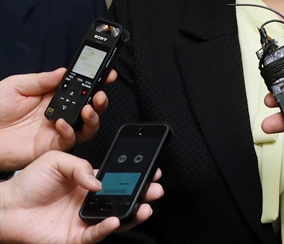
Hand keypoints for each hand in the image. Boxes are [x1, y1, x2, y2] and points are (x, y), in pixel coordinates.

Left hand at [0, 68, 115, 170]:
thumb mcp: (15, 86)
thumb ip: (41, 80)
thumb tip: (64, 72)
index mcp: (52, 96)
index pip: (81, 87)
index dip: (96, 81)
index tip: (107, 74)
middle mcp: (59, 113)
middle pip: (90, 107)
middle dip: (101, 100)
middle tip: (101, 94)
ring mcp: (56, 130)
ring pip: (86, 126)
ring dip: (93, 117)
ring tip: (90, 108)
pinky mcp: (50, 147)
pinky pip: (68, 141)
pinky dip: (70, 132)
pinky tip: (62, 122)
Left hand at [0, 151, 163, 243]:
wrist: (7, 206)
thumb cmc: (29, 182)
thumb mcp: (56, 161)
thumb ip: (80, 167)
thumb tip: (98, 181)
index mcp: (88, 182)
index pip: (119, 179)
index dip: (135, 176)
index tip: (151, 170)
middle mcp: (89, 201)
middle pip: (122, 199)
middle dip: (143, 194)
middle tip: (156, 189)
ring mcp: (83, 220)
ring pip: (115, 218)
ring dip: (132, 213)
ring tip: (146, 207)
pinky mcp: (74, 237)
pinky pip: (95, 234)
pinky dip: (107, 228)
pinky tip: (115, 220)